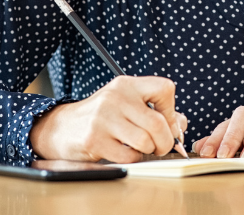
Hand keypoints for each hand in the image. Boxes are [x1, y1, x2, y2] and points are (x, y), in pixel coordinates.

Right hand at [29, 75, 187, 163]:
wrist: (62, 127)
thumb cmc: (102, 117)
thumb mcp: (126, 105)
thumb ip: (156, 111)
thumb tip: (181, 126)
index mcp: (127, 84)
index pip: (165, 88)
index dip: (172, 111)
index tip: (168, 123)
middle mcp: (116, 97)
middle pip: (158, 123)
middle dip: (165, 141)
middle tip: (161, 147)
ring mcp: (104, 118)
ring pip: (145, 141)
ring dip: (149, 151)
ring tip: (140, 148)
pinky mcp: (95, 139)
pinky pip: (128, 156)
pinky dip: (132, 159)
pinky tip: (124, 152)